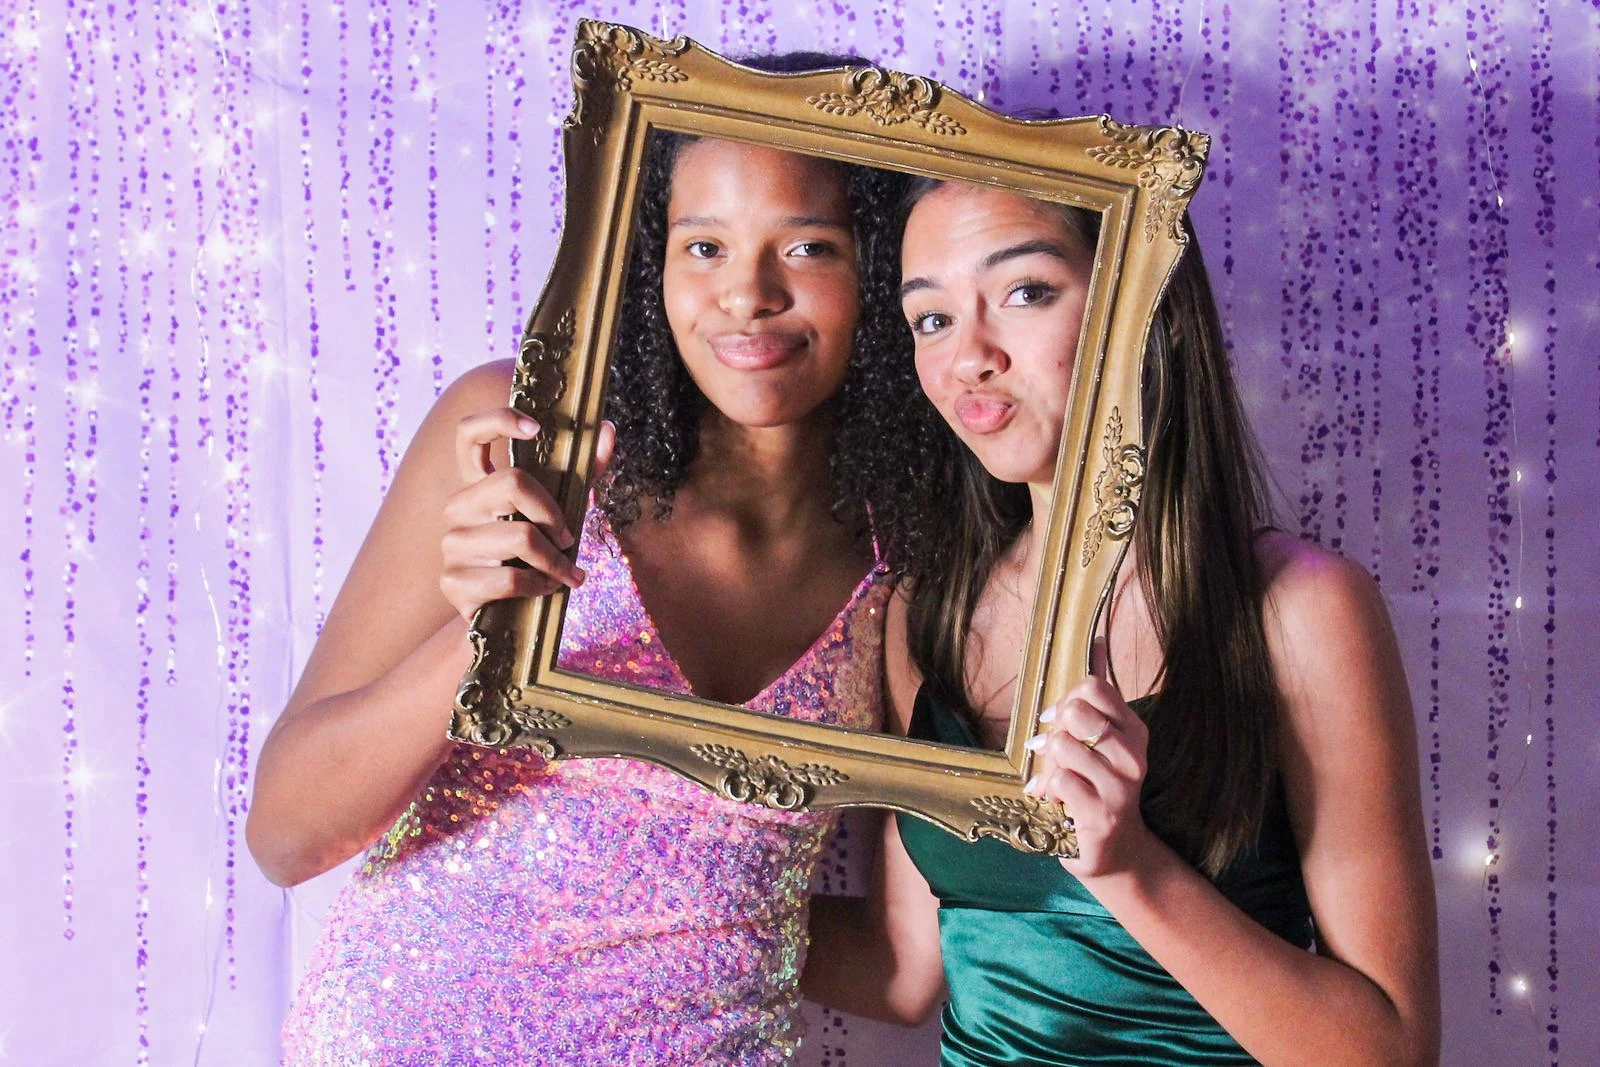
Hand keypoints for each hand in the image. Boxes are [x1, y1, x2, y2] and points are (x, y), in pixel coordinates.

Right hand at [438, 409, 615, 620]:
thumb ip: (585, 473)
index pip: (469, 433)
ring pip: (520, 536)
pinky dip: (540, 586)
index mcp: (478, 484)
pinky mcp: (453, 581)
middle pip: (512, 482)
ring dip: (555, 561)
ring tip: (566, 575)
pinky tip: (545, 590)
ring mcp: (451, 543)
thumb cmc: (535, 559)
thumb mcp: (561, 513)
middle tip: (569, 539)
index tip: (536, 428)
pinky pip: (510, 577)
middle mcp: (457, 507)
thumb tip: (609, 429)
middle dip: (554, 514)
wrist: (507, 620)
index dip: (499, 421)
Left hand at [1024, 674, 1153, 879]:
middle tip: (1052, 751)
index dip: (1066, 698)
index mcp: (1134, 731)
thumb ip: (1099, 696)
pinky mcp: (1101, 815)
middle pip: (1075, 713)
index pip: (1094, 687)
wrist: (1118, 853)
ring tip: (1057, 780)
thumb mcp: (1104, 741)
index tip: (1057, 719)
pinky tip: (1054, 801)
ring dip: (1048, 765)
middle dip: (1054, 730)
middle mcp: (1133, 756)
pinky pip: (1058, 781)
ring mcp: (1120, 786)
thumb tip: (1096, 641)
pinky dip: (1046, 790)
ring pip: (1062, 747)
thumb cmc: (1102, 789)